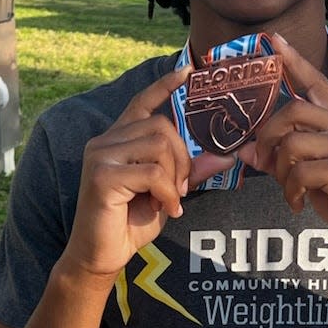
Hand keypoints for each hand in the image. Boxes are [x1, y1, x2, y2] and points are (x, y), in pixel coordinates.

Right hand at [61, 67, 234, 279]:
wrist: (101, 256)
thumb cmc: (130, 223)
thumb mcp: (167, 193)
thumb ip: (190, 172)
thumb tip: (227, 156)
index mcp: (118, 139)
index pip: (142, 102)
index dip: (164, 86)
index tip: (187, 72)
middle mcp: (105, 140)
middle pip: (163, 127)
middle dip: (183, 159)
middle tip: (180, 190)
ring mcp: (100, 155)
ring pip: (160, 146)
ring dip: (175, 178)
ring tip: (170, 200)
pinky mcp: (102, 174)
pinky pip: (153, 172)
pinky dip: (167, 193)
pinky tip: (166, 209)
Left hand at [236, 34, 327, 262]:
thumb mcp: (315, 176)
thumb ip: (286, 158)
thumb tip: (245, 151)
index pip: (317, 82)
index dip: (294, 61)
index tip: (274, 41)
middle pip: (294, 110)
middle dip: (267, 135)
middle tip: (261, 161)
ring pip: (293, 143)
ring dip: (279, 170)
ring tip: (288, 190)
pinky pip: (301, 172)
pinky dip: (291, 191)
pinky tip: (297, 204)